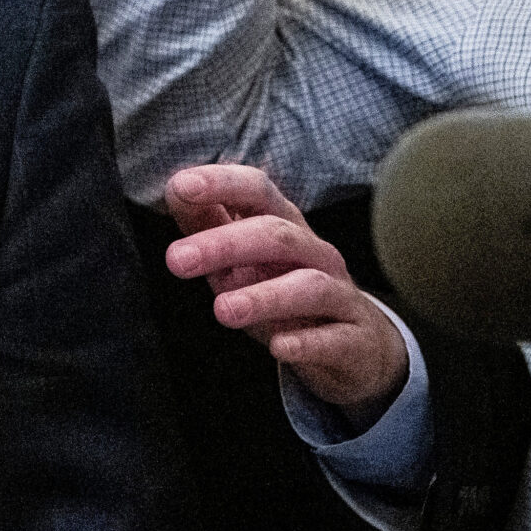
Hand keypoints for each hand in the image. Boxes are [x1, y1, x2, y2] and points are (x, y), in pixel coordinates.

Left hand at [164, 163, 409, 425]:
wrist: (353, 346)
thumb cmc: (283, 290)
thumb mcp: (241, 259)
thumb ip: (209, 224)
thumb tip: (175, 190)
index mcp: (285, 225)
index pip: (258, 191)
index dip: (222, 183)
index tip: (181, 186)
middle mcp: (315, 253)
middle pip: (276, 235)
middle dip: (225, 244)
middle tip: (177, 260)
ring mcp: (340, 296)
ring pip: (309, 285)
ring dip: (264, 296)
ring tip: (222, 309)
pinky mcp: (354, 340)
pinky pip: (333, 340)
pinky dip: (306, 342)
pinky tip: (279, 347)